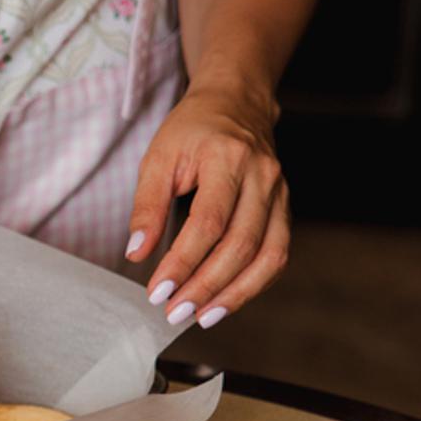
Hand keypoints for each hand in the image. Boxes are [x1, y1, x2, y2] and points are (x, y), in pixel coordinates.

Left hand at [125, 82, 290, 328]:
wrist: (236, 102)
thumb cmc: (192, 130)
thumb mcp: (158, 158)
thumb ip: (146, 206)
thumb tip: (137, 252)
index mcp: (228, 159)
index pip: (208, 223)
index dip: (183, 262)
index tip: (157, 291)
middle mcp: (263, 177)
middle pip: (241, 245)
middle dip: (206, 286)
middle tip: (175, 312)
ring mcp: (279, 194)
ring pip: (268, 255)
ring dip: (235, 294)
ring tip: (202, 318)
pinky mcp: (284, 209)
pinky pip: (277, 254)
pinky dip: (253, 284)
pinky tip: (225, 302)